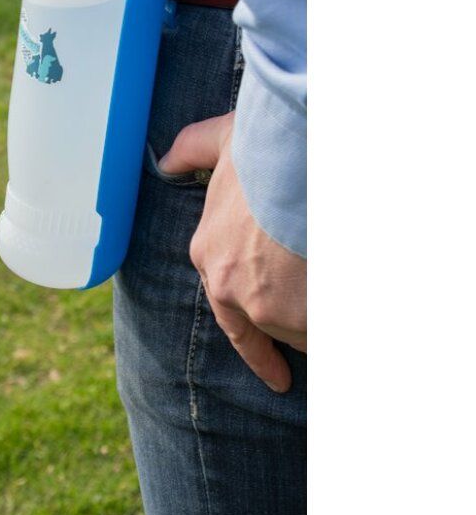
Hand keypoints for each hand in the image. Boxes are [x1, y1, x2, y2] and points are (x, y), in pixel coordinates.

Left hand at [160, 112, 305, 392]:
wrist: (299, 163)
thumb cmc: (264, 149)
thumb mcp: (219, 140)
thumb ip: (191, 150)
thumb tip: (168, 160)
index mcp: (208, 254)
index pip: (230, 316)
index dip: (256, 343)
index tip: (277, 373)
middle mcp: (228, 287)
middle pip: (270, 325)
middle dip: (296, 325)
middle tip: (318, 330)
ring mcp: (264, 306)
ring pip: (300, 331)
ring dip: (317, 320)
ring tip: (330, 298)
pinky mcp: (298, 316)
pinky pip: (320, 333)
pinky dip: (331, 324)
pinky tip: (345, 311)